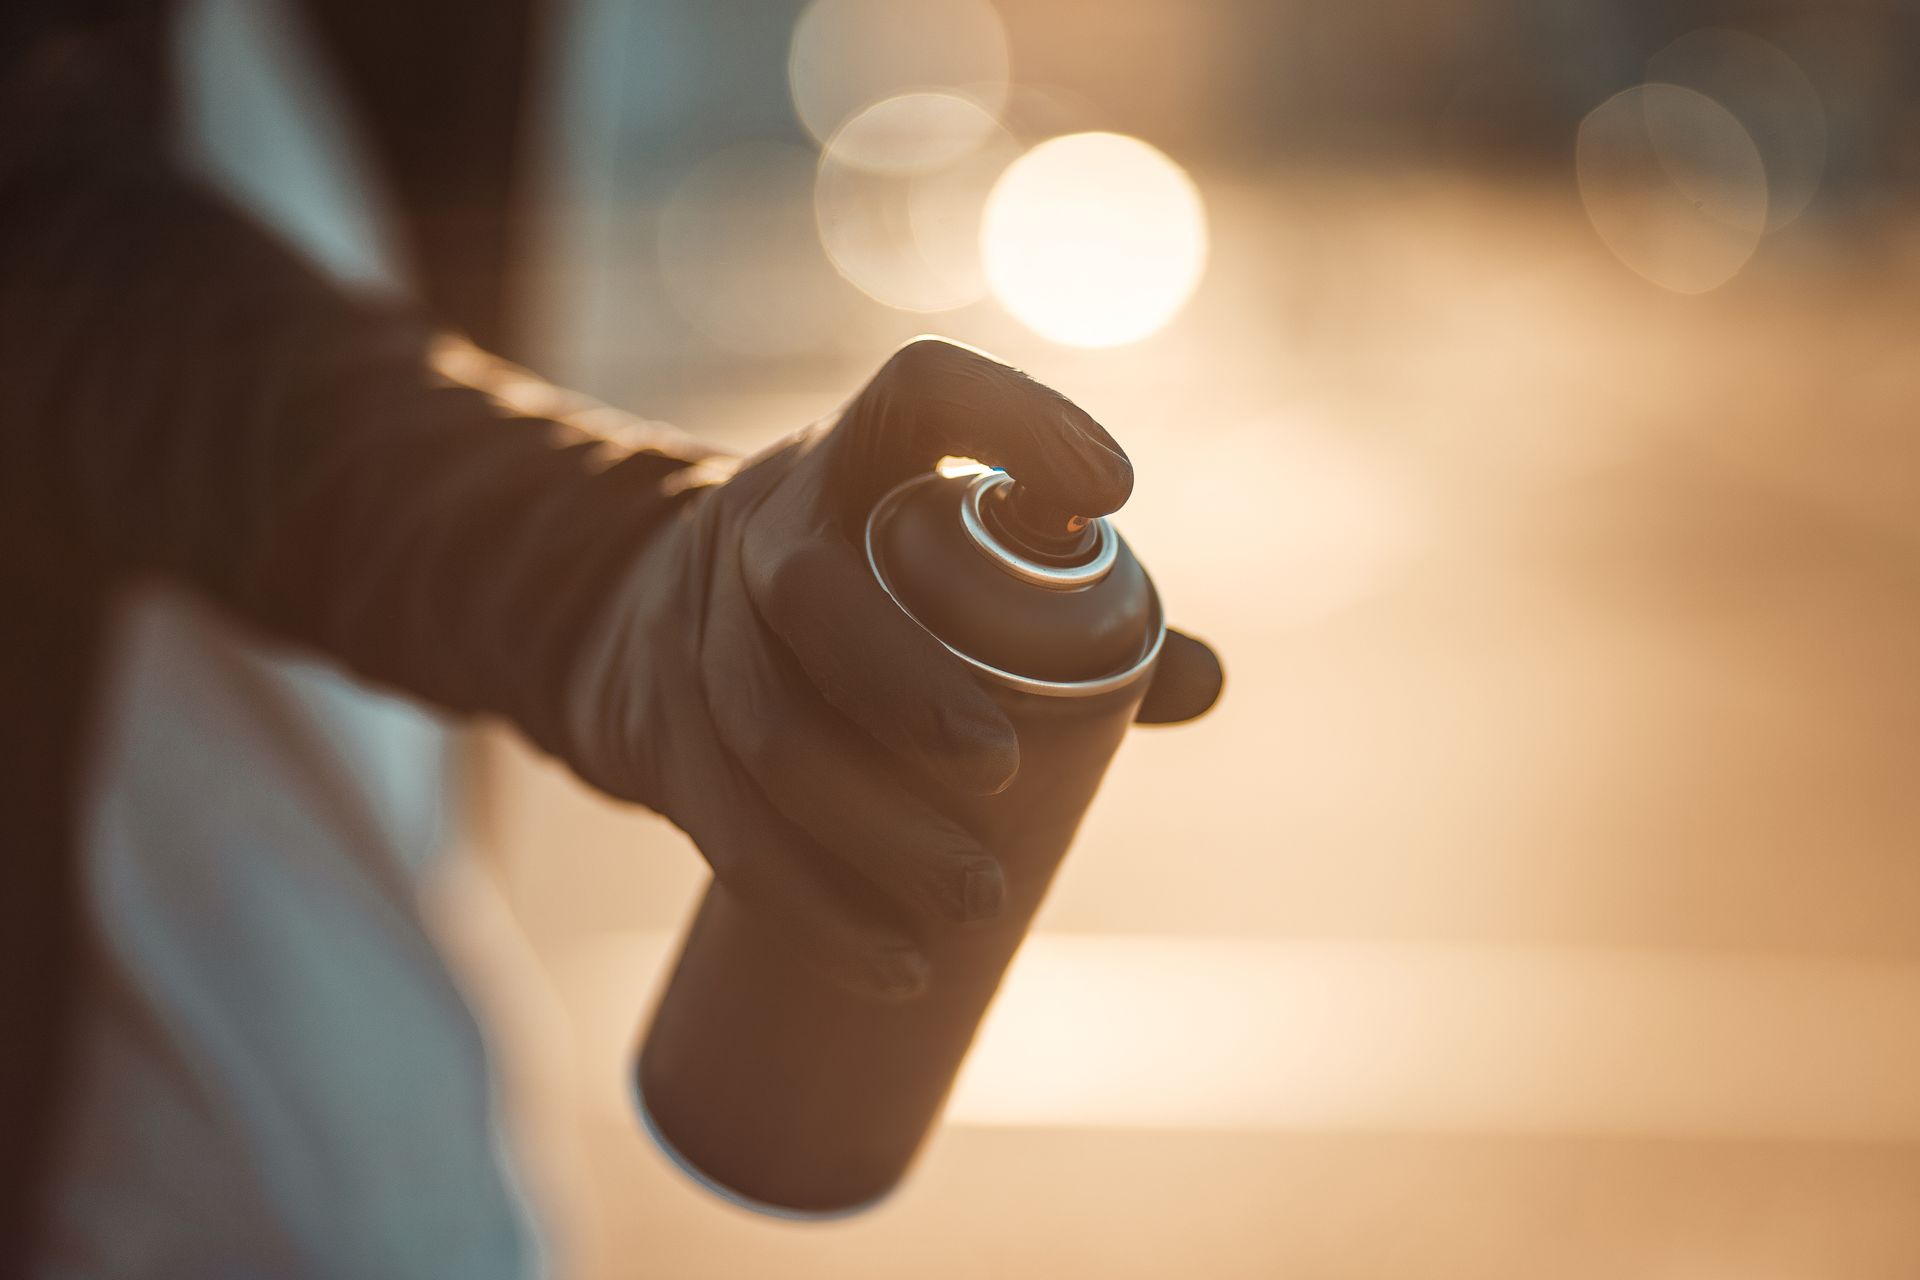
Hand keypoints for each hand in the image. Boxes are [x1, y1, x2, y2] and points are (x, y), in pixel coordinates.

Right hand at [562, 338, 1221, 997]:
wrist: (633, 617)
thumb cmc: (846, 592)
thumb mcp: (923, 566)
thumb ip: (1063, 619)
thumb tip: (1202, 684)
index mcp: (852, 462)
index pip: (921, 392)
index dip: (1015, 421)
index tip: (1111, 493)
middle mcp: (760, 526)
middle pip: (810, 593)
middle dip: (904, 683)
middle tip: (1001, 770)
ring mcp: (690, 627)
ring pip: (764, 730)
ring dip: (871, 831)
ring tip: (976, 902)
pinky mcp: (653, 733)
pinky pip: (723, 827)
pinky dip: (813, 906)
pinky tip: (896, 966)